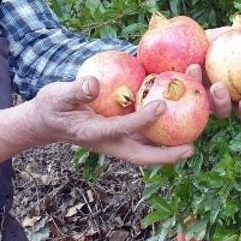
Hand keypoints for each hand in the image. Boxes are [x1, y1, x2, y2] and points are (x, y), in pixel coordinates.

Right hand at [27, 77, 192, 165]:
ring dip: (168, 146)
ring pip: (146, 148)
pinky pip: (143, 137)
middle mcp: (110, 142)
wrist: (45, 121)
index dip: (142, 120)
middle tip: (190, 150)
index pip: (122, 129)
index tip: (161, 105)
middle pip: (142, 155)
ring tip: (194, 138)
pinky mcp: (119, 135)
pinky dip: (160, 131)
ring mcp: (116, 141)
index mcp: (94, 133)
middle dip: (166, 155)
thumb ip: (74, 92)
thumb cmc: (51, 108)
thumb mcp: (57, 96)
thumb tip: (92, 84)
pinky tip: (177, 118)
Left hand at [199, 25, 240, 123]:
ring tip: (217, 86)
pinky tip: (193, 67)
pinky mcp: (193, 101)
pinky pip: (196, 97)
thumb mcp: (226, 33)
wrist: (178, 43)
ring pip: (223, 112)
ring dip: (222, 102)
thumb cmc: (208, 39)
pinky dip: (195, 80)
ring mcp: (213, 103)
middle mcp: (233, 97)